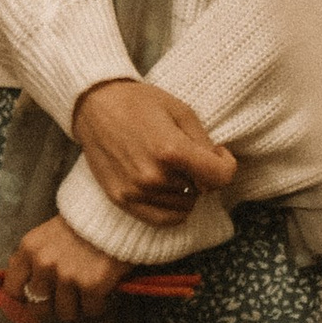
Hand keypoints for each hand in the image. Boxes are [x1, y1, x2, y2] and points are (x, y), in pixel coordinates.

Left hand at [0, 216, 125, 322]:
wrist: (113, 214)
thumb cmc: (81, 227)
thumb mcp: (46, 237)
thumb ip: (33, 261)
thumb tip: (24, 291)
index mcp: (29, 249)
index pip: (12, 289)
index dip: (24, 300)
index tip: (34, 302)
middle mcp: (43, 263)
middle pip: (38, 307)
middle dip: (52, 306)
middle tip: (66, 298)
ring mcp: (67, 275)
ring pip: (65, 313)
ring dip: (77, 307)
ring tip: (86, 292)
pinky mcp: (91, 284)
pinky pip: (90, 310)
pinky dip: (98, 305)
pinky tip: (102, 290)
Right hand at [72, 80, 236, 219]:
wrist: (95, 105)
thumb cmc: (139, 103)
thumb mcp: (182, 111)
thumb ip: (204, 143)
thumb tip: (217, 168)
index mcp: (170, 150)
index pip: (220, 177)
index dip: (226, 165)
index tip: (219, 155)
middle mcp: (153, 176)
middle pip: (201, 190)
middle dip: (201, 174)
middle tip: (188, 156)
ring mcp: (136, 191)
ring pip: (184, 206)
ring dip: (186, 191)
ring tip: (172, 169)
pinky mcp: (122, 199)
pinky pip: (163, 219)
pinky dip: (173, 210)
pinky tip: (169, 190)